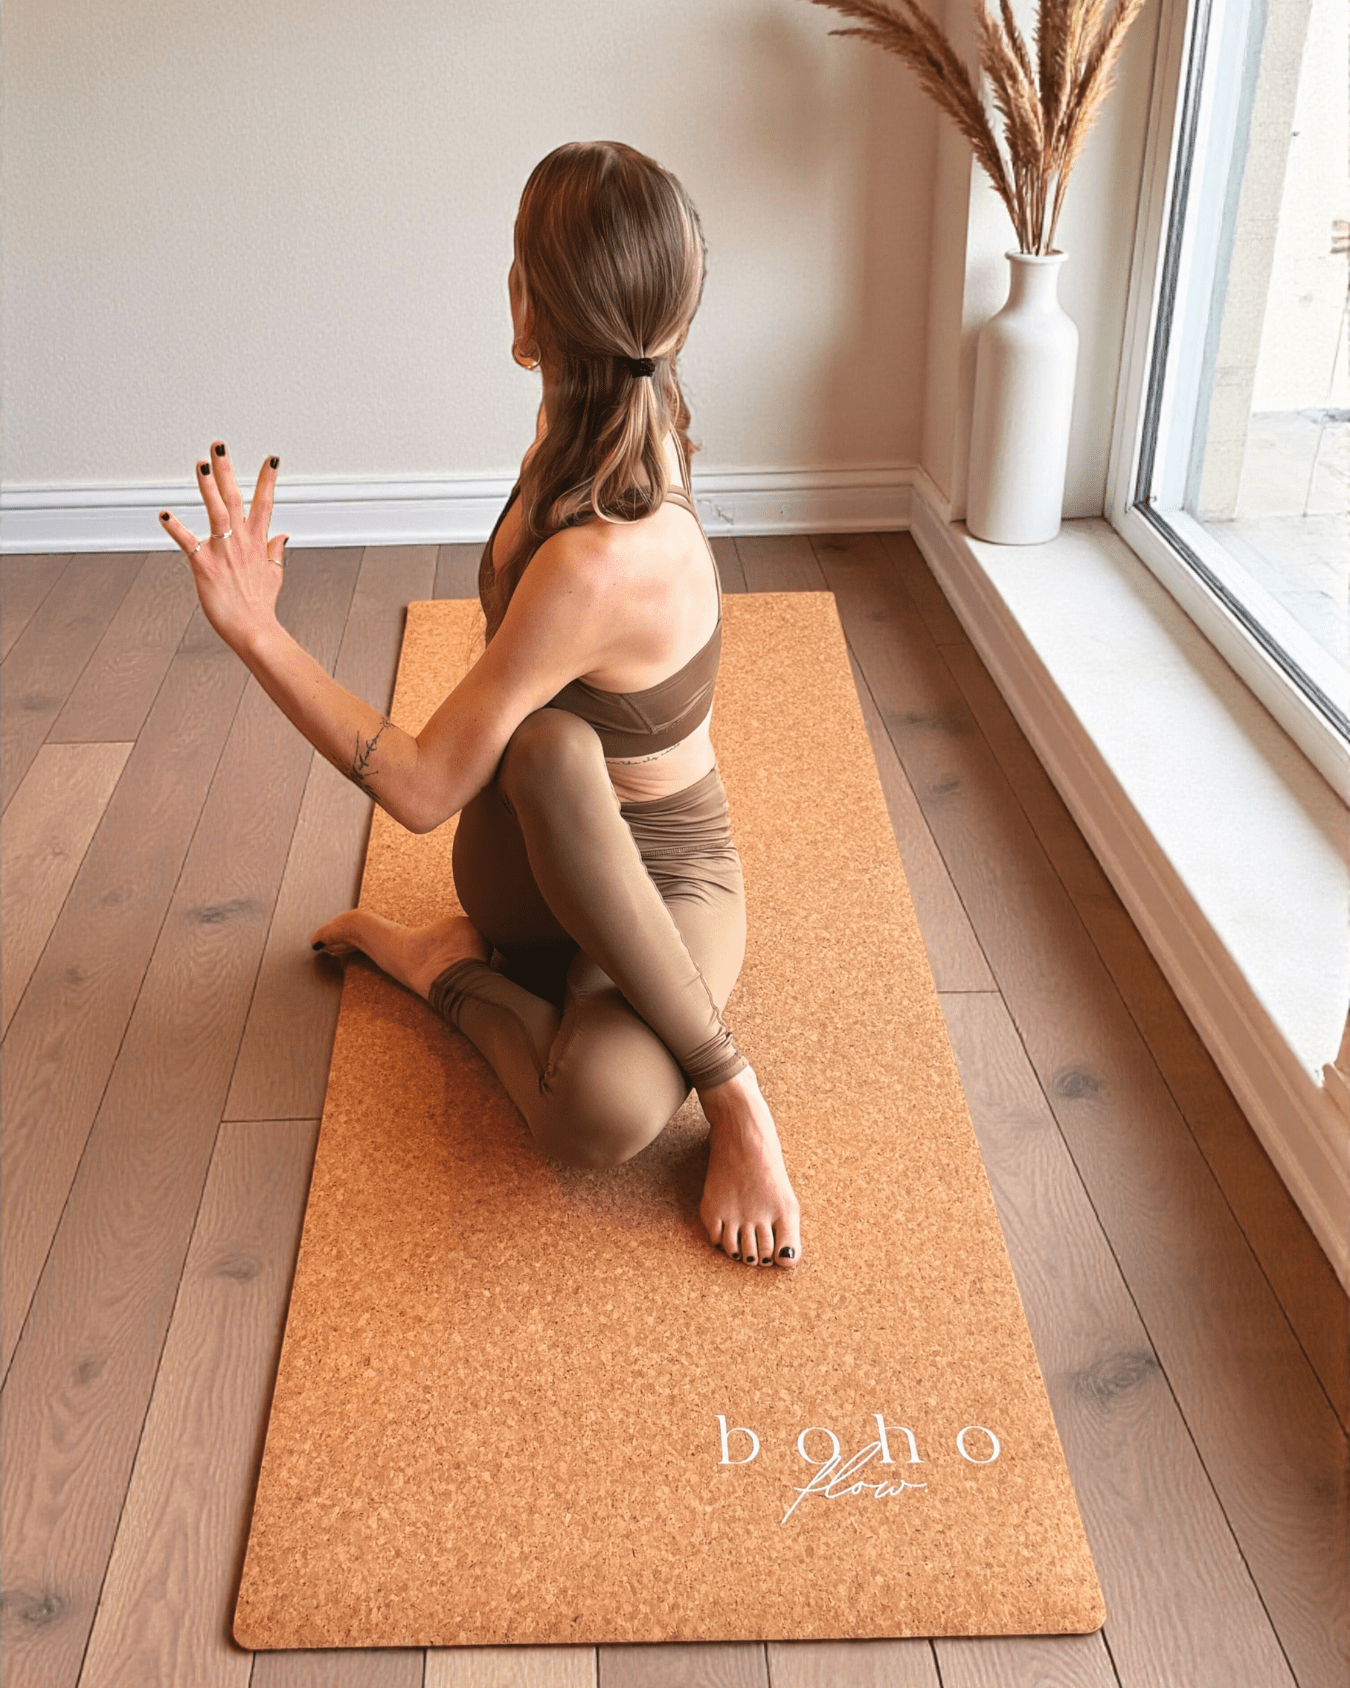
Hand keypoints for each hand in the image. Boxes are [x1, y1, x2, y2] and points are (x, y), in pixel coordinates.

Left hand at [160, 442, 288, 649]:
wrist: (254, 630)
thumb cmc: (261, 605)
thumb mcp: (275, 574)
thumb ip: (276, 551)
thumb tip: (283, 535)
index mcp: (258, 542)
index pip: (265, 503)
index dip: (268, 480)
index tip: (271, 459)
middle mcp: (242, 542)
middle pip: (235, 498)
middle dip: (226, 470)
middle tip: (219, 446)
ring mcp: (224, 552)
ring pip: (216, 512)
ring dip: (208, 487)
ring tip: (201, 464)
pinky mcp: (205, 566)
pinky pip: (188, 543)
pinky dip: (176, 528)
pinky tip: (165, 514)